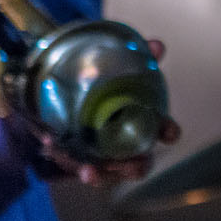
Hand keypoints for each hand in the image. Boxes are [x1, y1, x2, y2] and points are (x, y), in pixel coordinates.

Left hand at [32, 39, 177, 184]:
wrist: (70, 92)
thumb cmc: (107, 88)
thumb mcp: (122, 69)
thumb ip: (140, 58)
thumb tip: (156, 45)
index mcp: (144, 122)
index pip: (164, 130)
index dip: (169, 132)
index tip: (169, 134)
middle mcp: (127, 146)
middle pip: (139, 164)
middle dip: (136, 167)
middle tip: (131, 166)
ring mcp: (102, 157)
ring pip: (105, 173)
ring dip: (98, 175)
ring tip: (89, 173)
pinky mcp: (76, 159)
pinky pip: (70, 163)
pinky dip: (61, 155)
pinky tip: (51, 143)